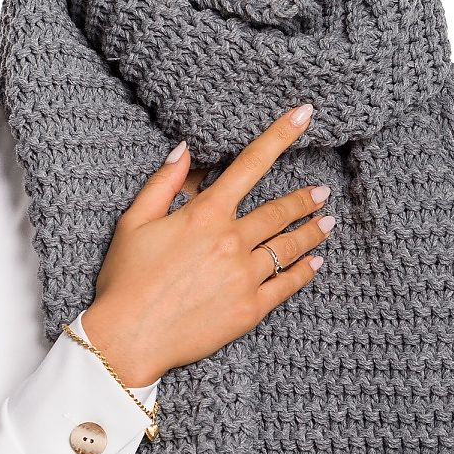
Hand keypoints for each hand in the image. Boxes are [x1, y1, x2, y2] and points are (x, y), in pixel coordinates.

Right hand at [81, 103, 333, 385]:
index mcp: (205, 215)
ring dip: (312, 232)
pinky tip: (315, 264)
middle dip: (305, 198)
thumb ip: (163, 183)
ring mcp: (245, 276)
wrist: (129, 338)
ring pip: (289, 246)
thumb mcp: (134, 222)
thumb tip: (185, 149)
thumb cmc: (126, 280)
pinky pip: (287, 285)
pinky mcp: (250, 309)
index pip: (251, 164)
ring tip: (327, 223)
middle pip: (279, 211)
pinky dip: (304, 272)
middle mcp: (232, 241)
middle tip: (322, 192)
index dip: (280, 135)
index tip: (305, 115)